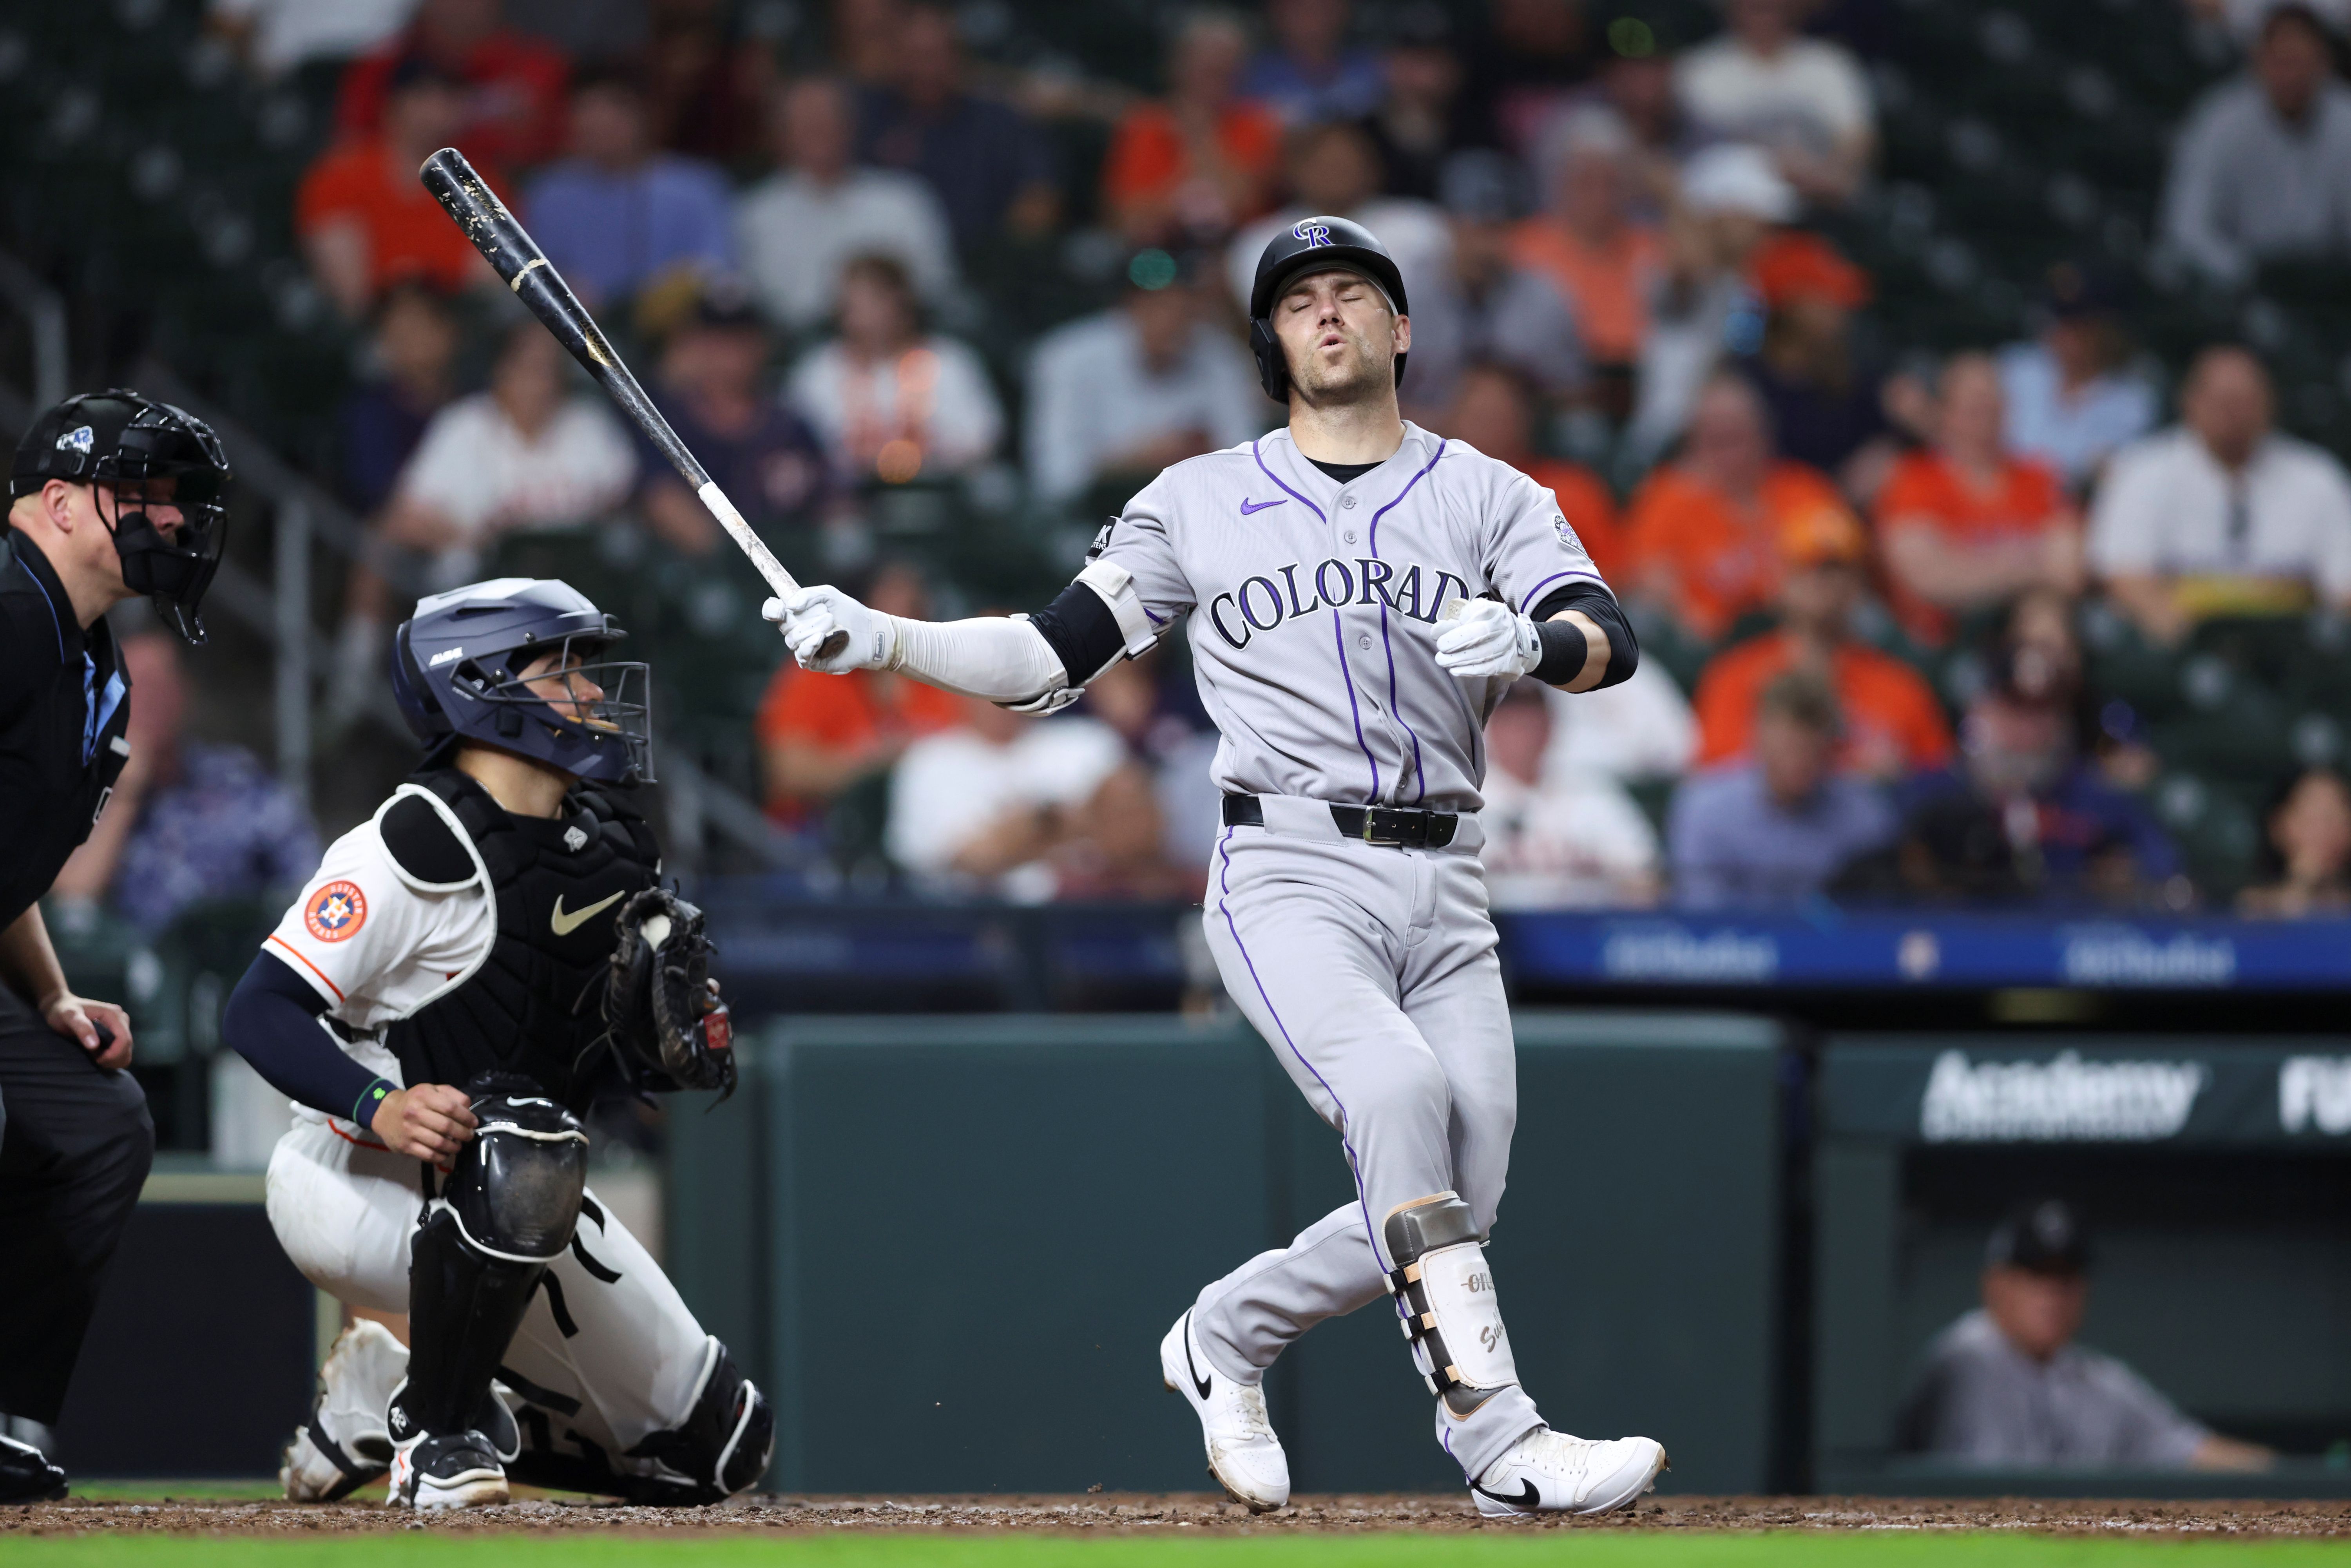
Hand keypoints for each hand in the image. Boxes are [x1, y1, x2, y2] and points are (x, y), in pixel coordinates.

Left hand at [43, 993, 131, 1069]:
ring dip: (114, 1060)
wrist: (60, 1006)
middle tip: (95, 1061)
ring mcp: (120, 1026)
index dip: (114, 1054)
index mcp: (114, 1014)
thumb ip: (82, 1028)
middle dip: (114, 1058)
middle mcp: (121, 1019)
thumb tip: (94, 1045)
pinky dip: (113, 1058)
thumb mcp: (69, 1016)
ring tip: (96, 1058)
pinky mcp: (116, 1033)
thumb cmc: (62, 1010)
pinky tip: (99, 1056)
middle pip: (128, 1046)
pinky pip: (121, 1050)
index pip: (124, 1039)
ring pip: (127, 1050)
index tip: (98, 1060)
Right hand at [369, 1083, 477, 1164]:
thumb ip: (452, 1095)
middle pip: (446, 1126)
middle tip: (469, 1136)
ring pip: (439, 1143)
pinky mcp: (405, 1146)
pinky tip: (446, 1153)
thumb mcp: (432, 1090)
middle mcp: (415, 1113)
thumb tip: (468, 1108)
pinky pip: (428, 1155)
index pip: (450, 1108)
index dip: (466, 1117)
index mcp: (423, 1096)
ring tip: (458, 1145)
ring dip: (454, 1147)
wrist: (385, 1113)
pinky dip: (441, 1156)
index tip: (473, 1123)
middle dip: (463, 1133)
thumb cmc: (415, 1101)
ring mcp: (409, 1131)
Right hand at [761, 586, 892, 673]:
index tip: (778, 608)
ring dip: (811, 631)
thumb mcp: (829, 595)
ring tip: (831, 625)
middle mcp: (797, 631)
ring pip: (792, 641)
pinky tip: (820, 639)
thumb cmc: (850, 612)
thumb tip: (789, 606)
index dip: (771, 609)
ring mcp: (805, 647)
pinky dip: (809, 646)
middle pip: (784, 627)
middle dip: (804, 620)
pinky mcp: (814, 661)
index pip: (774, 611)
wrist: (870, 632)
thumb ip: (807, 595)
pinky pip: (802, 655)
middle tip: (828, 616)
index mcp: (797, 613)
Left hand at [1434, 598, 1541, 680]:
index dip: (1459, 623)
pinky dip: (1468, 670)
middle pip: (1479, 633)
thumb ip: (1454, 622)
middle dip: (1455, 642)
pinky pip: (1486, 669)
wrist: (1520, 642)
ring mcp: (1509, 646)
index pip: (1479, 611)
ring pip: (1482, 654)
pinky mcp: (1508, 664)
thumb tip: (1435, 631)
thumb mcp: (1474, 619)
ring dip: (1457, 659)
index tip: (1439, 632)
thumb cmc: (1490, 627)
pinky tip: (1455, 669)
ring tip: (1442, 660)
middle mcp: (1505, 627)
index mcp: (1496, 612)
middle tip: (1440, 648)